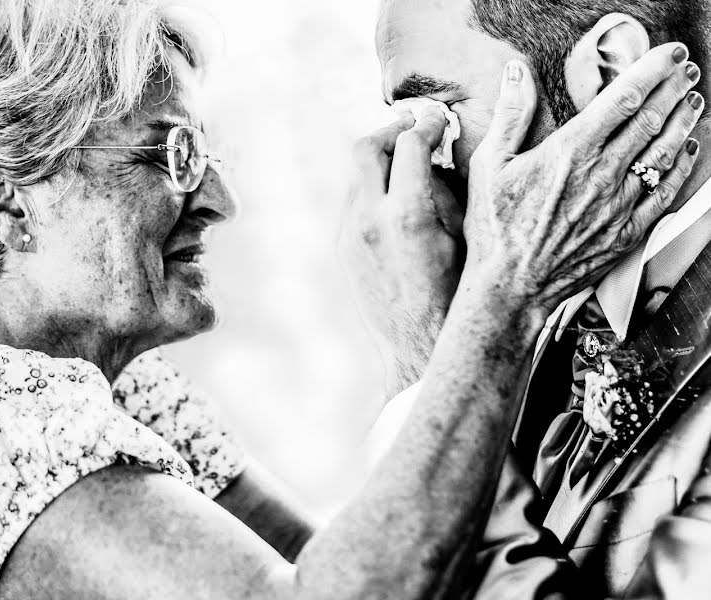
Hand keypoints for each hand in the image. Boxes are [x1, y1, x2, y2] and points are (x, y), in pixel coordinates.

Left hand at [341, 110, 464, 394]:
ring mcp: (350, 235)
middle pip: (365, 149)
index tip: (439, 120)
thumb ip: (445, 191)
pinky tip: (395, 194)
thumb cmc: (456, 294)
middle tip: (412, 126)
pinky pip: (352, 202)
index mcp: (407, 215)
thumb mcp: (463, 238)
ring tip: (405, 159)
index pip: (410, 144)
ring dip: (378, 159)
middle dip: (390, 130)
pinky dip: (371, 187)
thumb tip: (433, 157)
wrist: (418, 347)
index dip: (428, 124)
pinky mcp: (343, 249)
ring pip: (354, 176)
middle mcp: (369, 221)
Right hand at [465, 43, 702, 311]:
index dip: (651, 71)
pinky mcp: (627, 232)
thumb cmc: (494, 228)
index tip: (667, 55)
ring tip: (693, 100)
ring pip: (664, 153)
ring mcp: (620, 205)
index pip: (623, 98)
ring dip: (683, 121)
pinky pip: (665, 193)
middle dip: (674, 88)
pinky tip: (687, 151)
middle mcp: (602, 174)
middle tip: (686, 69)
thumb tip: (516, 72)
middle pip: (651, 120)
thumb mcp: (489, 166)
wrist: (510, 288)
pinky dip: (682, 167)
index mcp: (570, 152)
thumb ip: (509, 115)